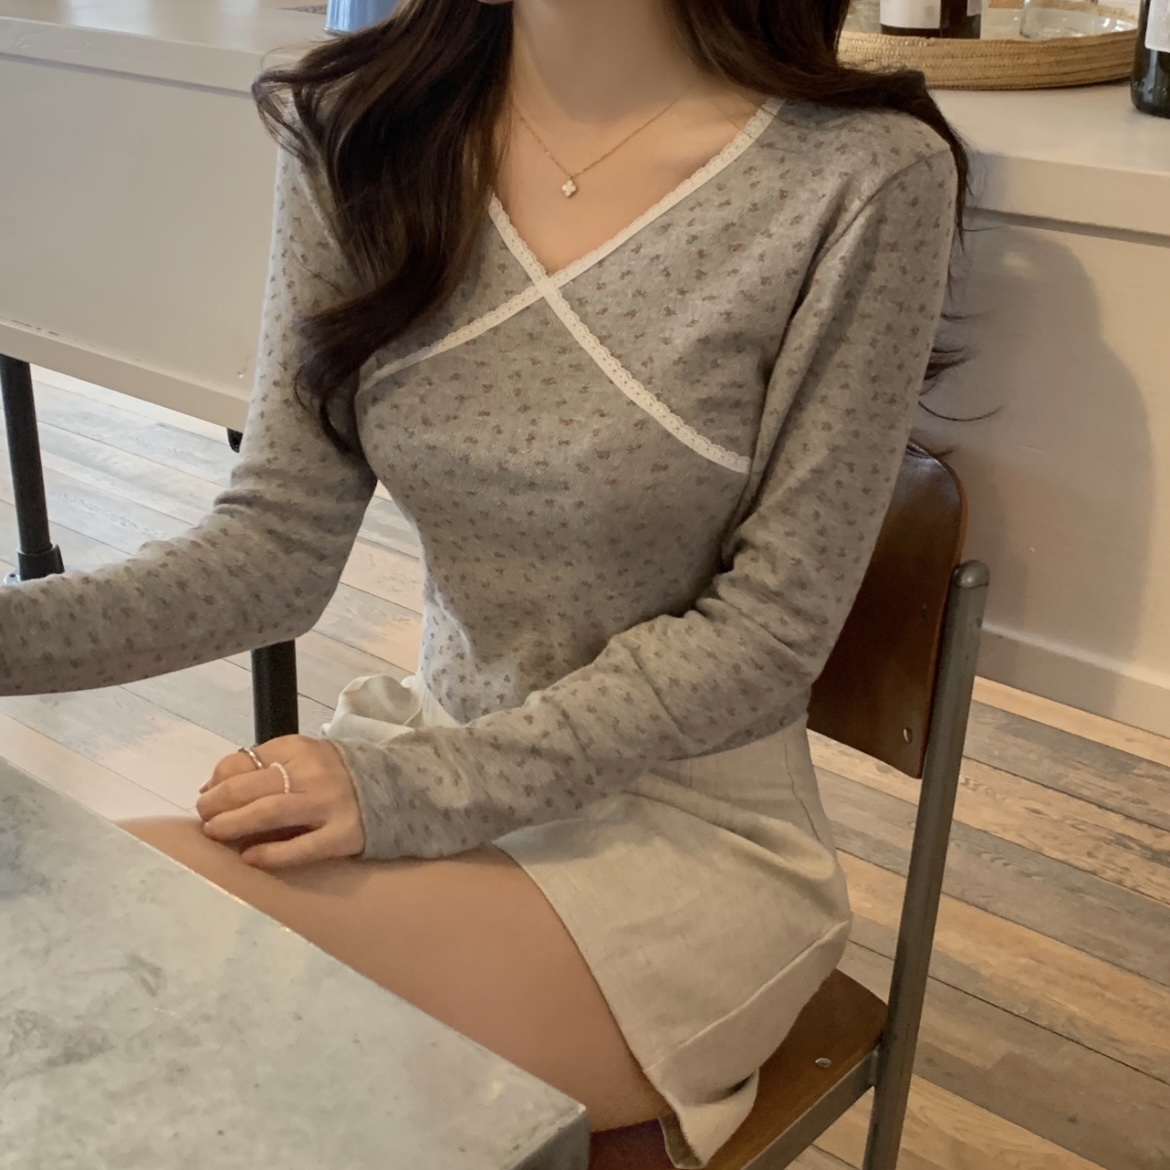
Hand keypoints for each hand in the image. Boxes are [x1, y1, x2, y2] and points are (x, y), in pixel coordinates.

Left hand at [195, 736, 364, 868]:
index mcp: (299, 749)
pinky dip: (270, 853)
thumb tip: (211, 786)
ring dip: (233, 825)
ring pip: (269, 813)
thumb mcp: (302, 756)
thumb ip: (261, 765)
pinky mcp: (342, 836)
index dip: (218, 779)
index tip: (208, 795)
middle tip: (205, 818)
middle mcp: (313, 774)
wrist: (396, 789)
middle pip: (250, 787)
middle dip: (216, 804)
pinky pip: (300, 848)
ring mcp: (328, 805)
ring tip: (216, 833)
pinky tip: (250, 857)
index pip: (245, 760)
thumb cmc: (336, 775)